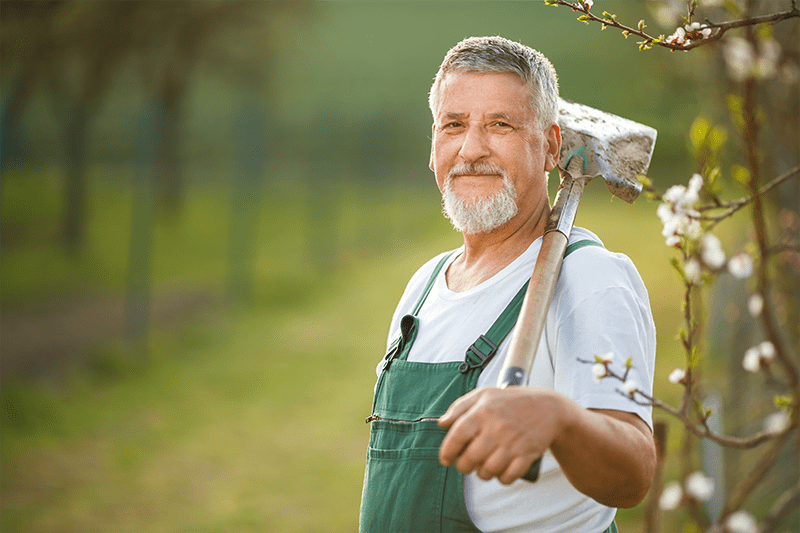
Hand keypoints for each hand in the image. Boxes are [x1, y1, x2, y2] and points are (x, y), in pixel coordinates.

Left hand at [437, 386, 565, 484]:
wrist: (548, 408)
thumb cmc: (511, 401)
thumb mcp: (484, 395)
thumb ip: (459, 407)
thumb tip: (441, 423)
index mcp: (483, 411)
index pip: (457, 435)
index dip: (447, 451)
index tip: (445, 459)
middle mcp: (497, 428)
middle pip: (470, 458)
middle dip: (463, 466)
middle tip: (465, 464)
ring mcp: (512, 443)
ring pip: (487, 471)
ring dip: (482, 473)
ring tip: (483, 466)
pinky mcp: (526, 455)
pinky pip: (507, 477)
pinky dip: (501, 478)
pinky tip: (500, 470)